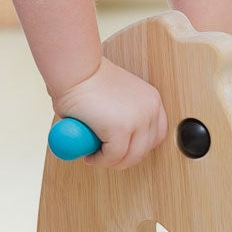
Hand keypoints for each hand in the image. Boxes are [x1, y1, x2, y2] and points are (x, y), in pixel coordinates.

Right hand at [52, 58, 167, 170]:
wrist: (75, 69)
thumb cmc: (87, 79)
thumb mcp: (119, 97)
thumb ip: (124, 115)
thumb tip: (119, 138)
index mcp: (151, 100)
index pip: (157, 134)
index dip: (139, 146)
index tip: (123, 150)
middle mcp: (150, 110)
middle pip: (145, 149)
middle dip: (124, 158)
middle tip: (105, 157)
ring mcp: (137, 120)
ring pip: (130, 157)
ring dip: (111, 162)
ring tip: (95, 156)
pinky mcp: (120, 130)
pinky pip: (112, 157)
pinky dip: (99, 160)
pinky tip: (89, 155)